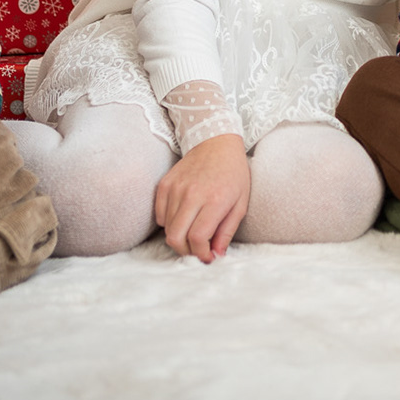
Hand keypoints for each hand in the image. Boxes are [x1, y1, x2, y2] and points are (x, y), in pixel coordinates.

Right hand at [153, 132, 249, 261]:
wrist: (216, 142)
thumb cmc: (233, 174)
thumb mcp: (240, 204)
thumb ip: (227, 232)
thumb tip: (216, 256)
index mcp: (214, 200)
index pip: (197, 238)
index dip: (201, 254)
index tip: (208, 257)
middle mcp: (191, 194)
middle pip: (176, 238)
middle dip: (186, 252)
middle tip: (198, 250)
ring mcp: (175, 188)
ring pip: (167, 229)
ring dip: (179, 237)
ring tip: (193, 232)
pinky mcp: (164, 184)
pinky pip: (159, 216)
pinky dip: (169, 223)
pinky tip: (184, 217)